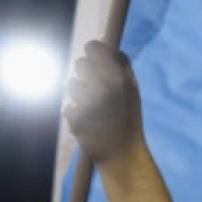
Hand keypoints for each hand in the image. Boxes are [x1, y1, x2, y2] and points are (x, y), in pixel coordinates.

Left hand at [63, 41, 145, 164]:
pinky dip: (76, 112)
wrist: (123, 155)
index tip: (94, 57)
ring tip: (95, 109)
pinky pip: (67, 104)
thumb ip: (122, 68)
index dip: (93, 51)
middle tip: (96, 88)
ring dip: (79, 93)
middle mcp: (103, 88)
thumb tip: (108, 46)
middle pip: (80, 63)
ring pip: (71, 83)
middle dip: (85, 74)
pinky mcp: (75, 117)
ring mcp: (87, 102)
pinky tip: (90, 123)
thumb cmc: (128, 119)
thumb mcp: (133, 92)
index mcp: (119, 79)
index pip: (94, 47)